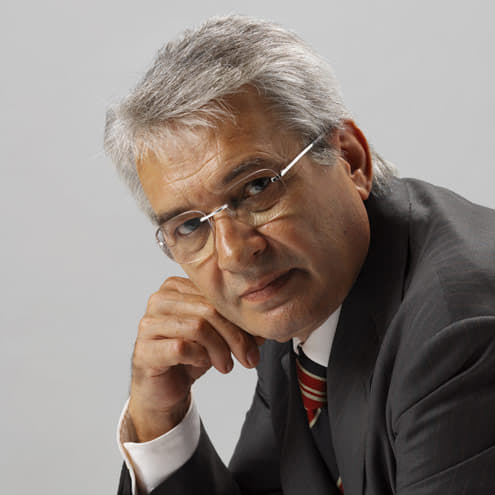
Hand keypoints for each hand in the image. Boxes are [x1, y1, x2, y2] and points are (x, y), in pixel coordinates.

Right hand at [128, 276, 262, 441]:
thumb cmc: (190, 356)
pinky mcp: (144, 349)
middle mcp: (160, 299)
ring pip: (197, 326)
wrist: (163, 388)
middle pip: (209, 309)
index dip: (240, 318)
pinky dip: (199, 357)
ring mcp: (149, 323)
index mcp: (177, 287)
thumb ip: (239, 326)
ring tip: (226, 365)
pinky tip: (203, 364)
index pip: (216, 295)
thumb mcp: (218, 337)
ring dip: (220, 349)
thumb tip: (265, 326)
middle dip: (235, 336)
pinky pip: (181, 347)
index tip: (256, 341)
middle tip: (248, 358)